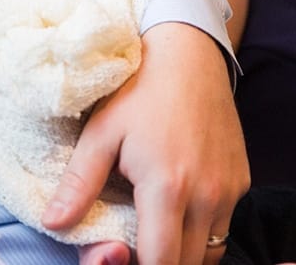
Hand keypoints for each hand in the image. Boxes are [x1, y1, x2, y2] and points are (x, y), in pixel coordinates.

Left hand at [45, 23, 248, 264]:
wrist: (187, 52)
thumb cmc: (139, 90)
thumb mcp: (101, 132)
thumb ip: (79, 183)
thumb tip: (53, 223)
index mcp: (168, 188)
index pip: (161, 264)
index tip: (119, 257)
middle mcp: (207, 196)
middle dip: (160, 263)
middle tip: (134, 245)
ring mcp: (230, 190)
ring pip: (211, 251)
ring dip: (184, 252)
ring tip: (154, 231)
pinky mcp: (242, 180)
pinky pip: (224, 226)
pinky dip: (202, 232)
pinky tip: (176, 211)